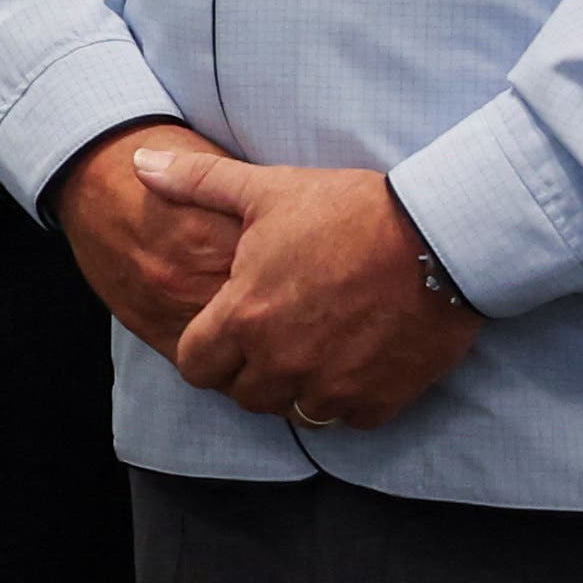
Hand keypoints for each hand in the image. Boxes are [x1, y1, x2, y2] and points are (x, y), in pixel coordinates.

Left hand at [147, 149, 484, 429]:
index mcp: (244, 318)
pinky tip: (356, 364)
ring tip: (313, 352)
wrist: (442, 234)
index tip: (226, 332)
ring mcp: (332, 385)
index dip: (205, 351)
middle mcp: (282, 361)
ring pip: (294, 411)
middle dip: (249, 372)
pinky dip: (349, 399)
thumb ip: (196, 183)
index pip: (196, 367)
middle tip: (273, 340)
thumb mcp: (267, 189)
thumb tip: (141, 163)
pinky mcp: (381, 397)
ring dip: (297, 389)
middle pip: (244, 393)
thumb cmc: (350, 210)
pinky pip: (349, 419)